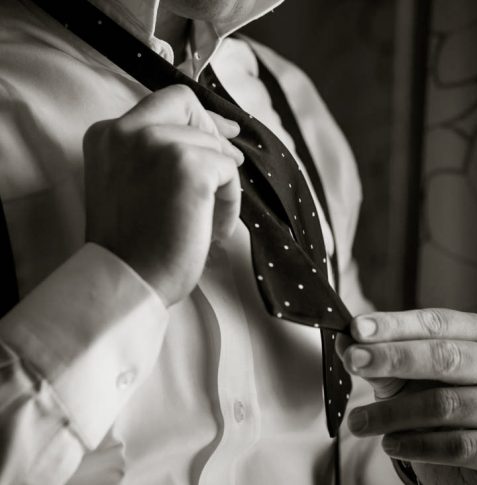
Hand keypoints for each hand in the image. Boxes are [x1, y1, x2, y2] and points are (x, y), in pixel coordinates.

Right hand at [83, 84, 243, 307]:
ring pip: (212, 146)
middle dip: (214, 135)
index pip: (164, 103)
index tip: (223, 132)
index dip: (198, 115)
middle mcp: (127, 130)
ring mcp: (157, 144)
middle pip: (187, 105)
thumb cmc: (134, 245)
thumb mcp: (129, 184)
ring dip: (220, 184)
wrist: (129, 280)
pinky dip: (230, 202)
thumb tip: (213, 135)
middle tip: (228, 168)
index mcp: (108, 135)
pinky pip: (229, 172)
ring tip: (208, 221)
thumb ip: (154, 154)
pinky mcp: (190, 167)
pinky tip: (214, 230)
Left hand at [337, 309, 476, 484]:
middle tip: (353, 361)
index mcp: (476, 337)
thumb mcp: (407, 377)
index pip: (437, 323)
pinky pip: (460, 445)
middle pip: (445, 355)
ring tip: (358, 422)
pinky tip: (389, 444)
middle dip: (393, 357)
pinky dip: (418, 445)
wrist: (471, 454)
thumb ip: (380, 359)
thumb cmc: (438, 401)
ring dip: (392, 412)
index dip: (394, 325)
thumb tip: (344, 342)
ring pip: (446, 403)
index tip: (357, 328)